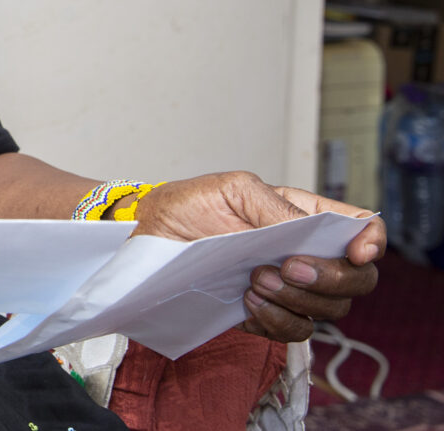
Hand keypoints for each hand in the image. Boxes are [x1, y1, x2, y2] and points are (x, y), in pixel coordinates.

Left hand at [129, 171, 382, 341]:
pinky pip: (293, 332)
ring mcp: (289, 288)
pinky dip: (276, 321)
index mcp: (304, 216)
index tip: (356, 253)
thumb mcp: (231, 189)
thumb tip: (306, 232)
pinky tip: (246, 302)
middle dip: (330, 279)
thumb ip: (274, 207)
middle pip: (357, 279)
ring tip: (254, 280)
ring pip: (330, 310)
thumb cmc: (188, 207)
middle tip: (286, 268)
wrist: (149, 241)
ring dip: (297, 300)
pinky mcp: (267, 315)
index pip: (361, 228)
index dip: (371, 241)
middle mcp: (305, 254)